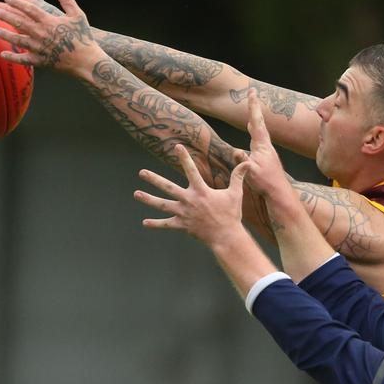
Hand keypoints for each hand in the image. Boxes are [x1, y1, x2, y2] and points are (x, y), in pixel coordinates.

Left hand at [0, 0, 98, 71]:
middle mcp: (43, 34)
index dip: (17, 2)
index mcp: (50, 22)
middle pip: (20, 22)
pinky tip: (3, 54)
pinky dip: (13, 57)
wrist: (87, 62)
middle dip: (6, 15)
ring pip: (19, 40)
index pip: (30, 9)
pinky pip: (25, 59)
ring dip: (7, 35)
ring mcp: (41, 49)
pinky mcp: (42, 62)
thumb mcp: (77, 15)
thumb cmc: (83, 38)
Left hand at [134, 145, 249, 249]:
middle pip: (168, 187)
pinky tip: (145, 222)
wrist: (226, 237)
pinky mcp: (182, 225)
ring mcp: (184, 213)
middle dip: (154, 179)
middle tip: (141, 172)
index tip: (176, 146)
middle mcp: (189, 200)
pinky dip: (156, 224)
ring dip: (149, 199)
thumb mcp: (236, 194)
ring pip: (163, 205)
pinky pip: (167, 225)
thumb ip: (238, 176)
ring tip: (136, 194)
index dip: (184, 157)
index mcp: (201, 191)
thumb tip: (247, 162)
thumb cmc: (231, 215)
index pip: (191, 169)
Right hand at [245, 89, 293, 203]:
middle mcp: (266, 145)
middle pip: (258, 123)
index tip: (251, 92)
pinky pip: (259, 141)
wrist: (279, 192)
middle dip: (254, 109)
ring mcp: (267, 152)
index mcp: (261, 145)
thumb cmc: (265, 183)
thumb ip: (243, 161)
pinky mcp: (267, 159)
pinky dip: (255, 134)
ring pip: (259, 132)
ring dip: (254, 122)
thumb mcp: (251, 172)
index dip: (252, 107)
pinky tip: (253, 139)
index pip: (256, 122)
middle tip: (252, 96)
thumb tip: (236, 151)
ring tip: (251, 115)